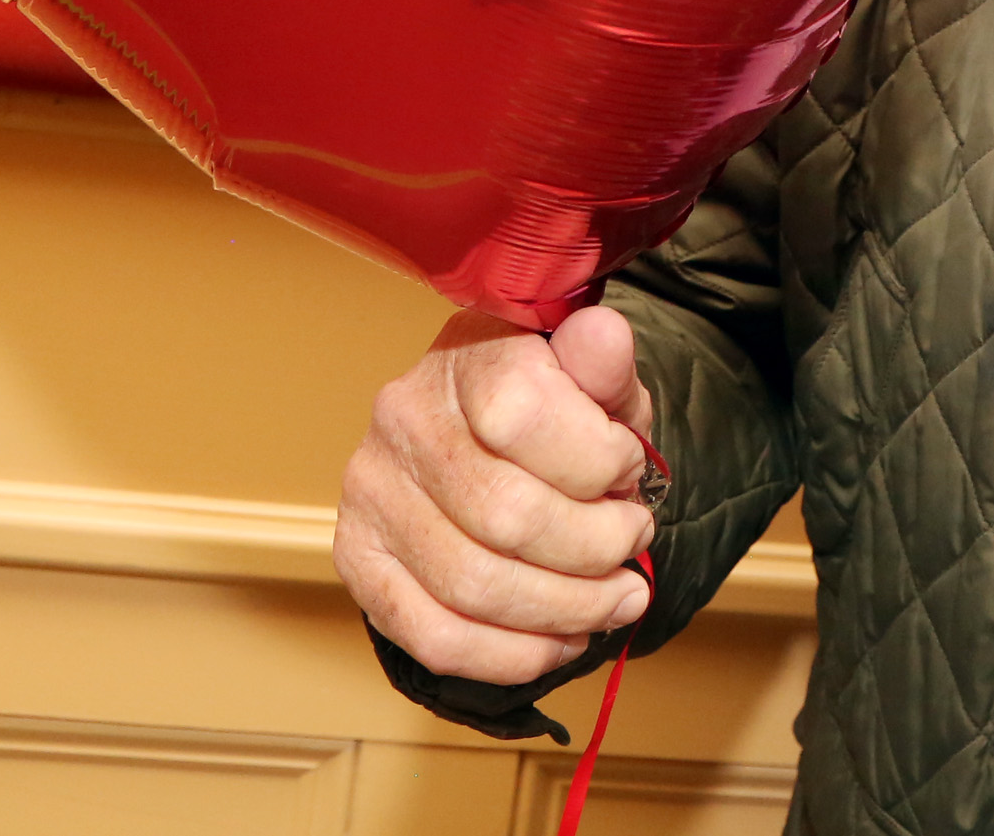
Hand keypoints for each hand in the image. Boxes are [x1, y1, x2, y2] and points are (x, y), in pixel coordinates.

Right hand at [334, 302, 658, 685]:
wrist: (489, 431)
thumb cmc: (556, 407)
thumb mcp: (596, 378)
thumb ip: (604, 365)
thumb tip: (603, 338)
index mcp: (467, 356)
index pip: (523, 417)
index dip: (598, 461)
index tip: (632, 471)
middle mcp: (403, 418)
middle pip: (505, 516)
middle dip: (594, 549)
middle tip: (635, 545)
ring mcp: (371, 491)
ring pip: (473, 586)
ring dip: (565, 610)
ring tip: (617, 601)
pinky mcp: (358, 558)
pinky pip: (431, 636)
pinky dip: (509, 656)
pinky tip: (561, 642)